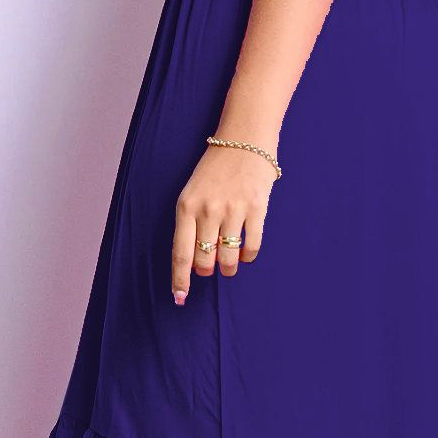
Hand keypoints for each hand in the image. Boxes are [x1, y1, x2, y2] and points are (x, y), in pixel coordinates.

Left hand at [172, 143, 274, 304]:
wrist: (243, 140)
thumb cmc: (214, 171)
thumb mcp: (192, 194)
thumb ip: (189, 226)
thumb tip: (194, 264)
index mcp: (186, 206)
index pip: (180, 253)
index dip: (180, 280)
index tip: (180, 298)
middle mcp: (208, 210)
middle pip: (205, 260)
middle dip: (207, 270)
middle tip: (211, 267)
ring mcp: (234, 209)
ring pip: (229, 258)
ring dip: (228, 267)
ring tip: (229, 264)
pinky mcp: (257, 208)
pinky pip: (252, 246)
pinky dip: (248, 256)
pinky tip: (245, 252)